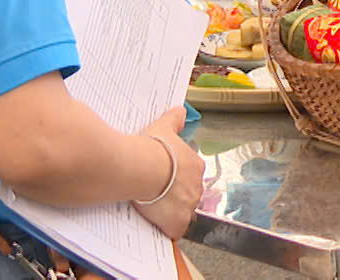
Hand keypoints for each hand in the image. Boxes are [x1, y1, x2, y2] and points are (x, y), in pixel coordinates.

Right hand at [131, 107, 204, 237]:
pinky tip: (156, 223)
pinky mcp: (178, 222)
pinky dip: (168, 228)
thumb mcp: (164, 128)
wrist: (142, 167)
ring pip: (183, 212)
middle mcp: (196, 186)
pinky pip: (175, 229)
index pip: (190, 175)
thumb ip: (174, 120)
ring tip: (154, 208)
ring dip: (172, 212)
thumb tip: (180, 110)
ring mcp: (189, 206)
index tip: (164, 178)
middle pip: (188, 195)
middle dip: (175, 196)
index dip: (176, 178)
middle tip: (157, 193)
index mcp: (195, 165)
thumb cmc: (152, 148)